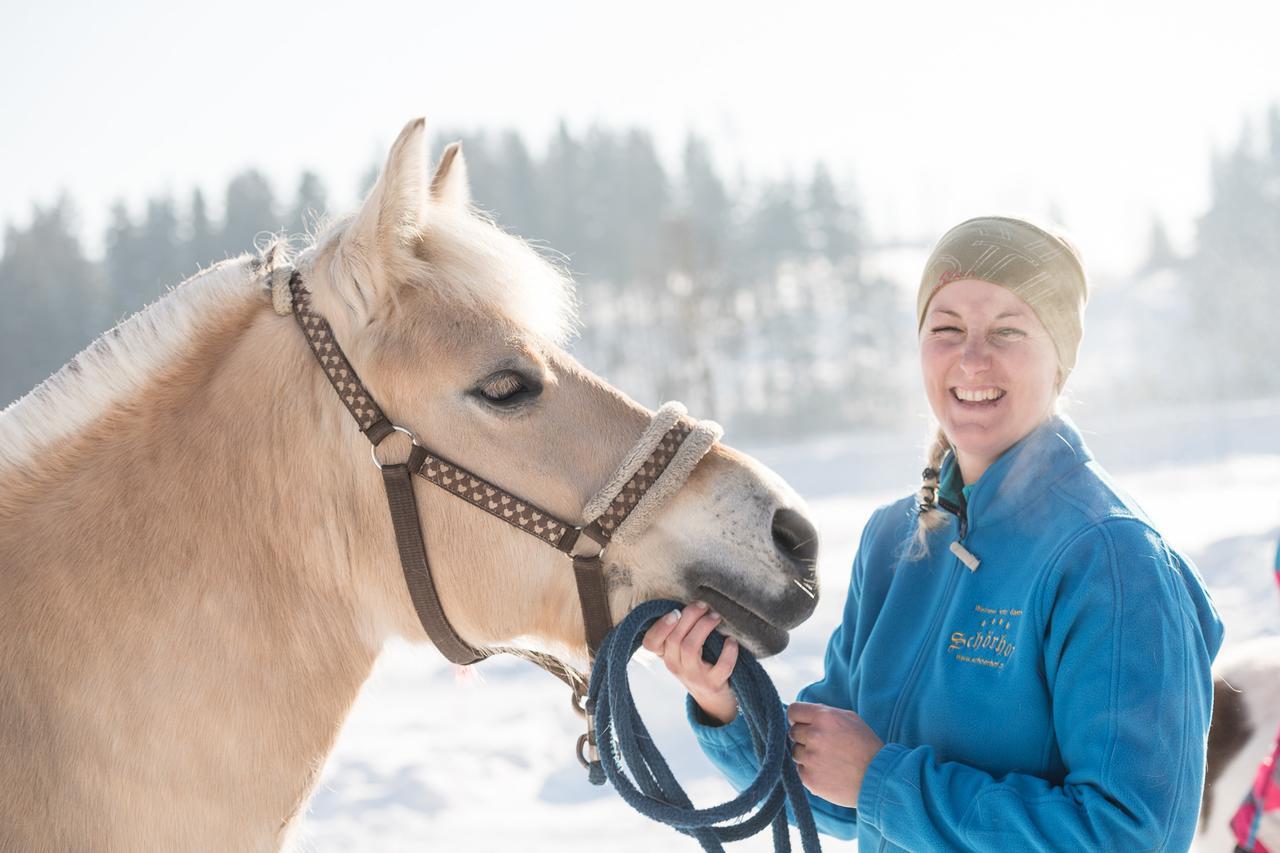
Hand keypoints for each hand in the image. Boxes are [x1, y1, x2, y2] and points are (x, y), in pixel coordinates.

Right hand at [641, 601, 739, 723]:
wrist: (713, 701)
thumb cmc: (699, 665)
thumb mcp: (682, 652)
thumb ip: (680, 631)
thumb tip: (690, 602)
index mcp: (666, 656)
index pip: (650, 643)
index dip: (660, 626)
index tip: (675, 612)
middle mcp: (675, 667)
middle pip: (675, 639)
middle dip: (690, 617)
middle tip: (704, 606)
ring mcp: (694, 677)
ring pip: (690, 648)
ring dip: (704, 628)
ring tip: (716, 617)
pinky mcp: (713, 684)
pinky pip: (721, 667)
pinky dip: (728, 652)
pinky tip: (732, 641)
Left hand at [787, 701, 883, 807]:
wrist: (879, 778)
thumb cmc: (866, 746)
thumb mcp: (850, 719)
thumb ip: (824, 714)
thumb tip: (802, 716)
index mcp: (824, 717)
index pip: (793, 711)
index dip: (797, 718)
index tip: (803, 724)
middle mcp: (814, 736)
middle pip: (793, 733)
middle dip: (804, 737)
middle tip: (823, 745)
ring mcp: (810, 758)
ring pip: (795, 752)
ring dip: (807, 756)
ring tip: (828, 760)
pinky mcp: (809, 778)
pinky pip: (800, 770)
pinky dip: (811, 772)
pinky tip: (828, 772)